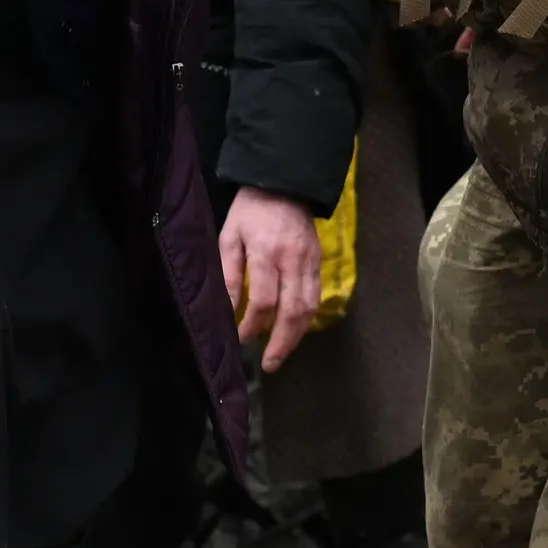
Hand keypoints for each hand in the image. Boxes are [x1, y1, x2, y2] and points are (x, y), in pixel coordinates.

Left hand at [221, 187, 327, 371]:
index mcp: (266, 252)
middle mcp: (293, 260)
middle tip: (270, 364)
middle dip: (282, 342)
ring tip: (282, 353)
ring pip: (309, 307)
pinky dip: (306, 318)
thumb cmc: (250, 211)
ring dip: (297, 335)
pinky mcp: (319, 261)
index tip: (241, 338)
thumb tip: (228, 310)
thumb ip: (230, 274)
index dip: (252, 325)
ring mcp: (310, 261)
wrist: (284, 182)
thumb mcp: (230, 237)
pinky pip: (317, 296)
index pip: (264, 300)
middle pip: (293, 310)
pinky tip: (294, 330)